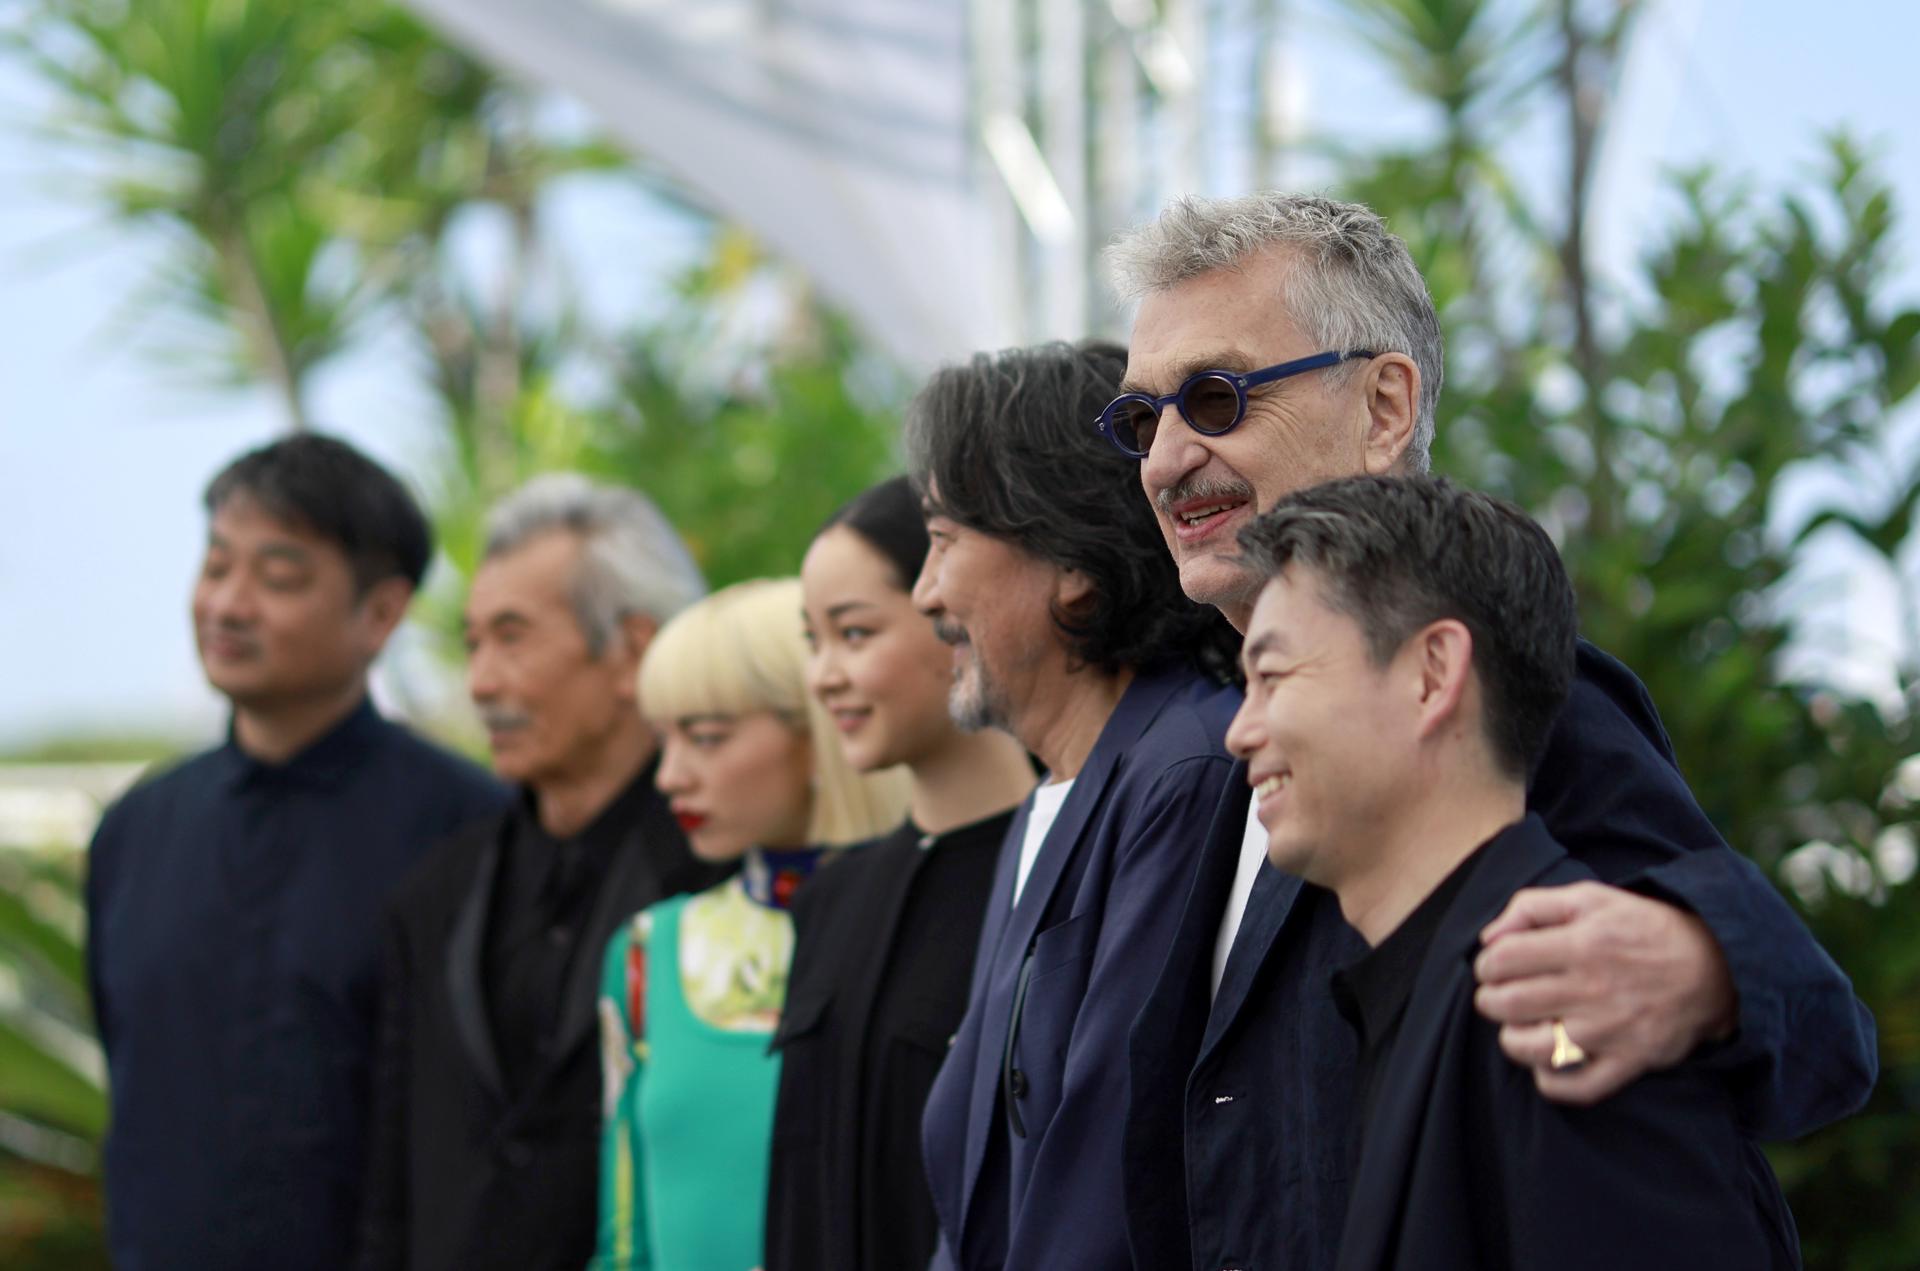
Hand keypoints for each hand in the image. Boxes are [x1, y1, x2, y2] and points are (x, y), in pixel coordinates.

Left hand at [1473, 881, 1736, 1103]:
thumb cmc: (1643, 928)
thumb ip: (1532, 906)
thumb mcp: (1590, 897)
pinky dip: (1550, 1080)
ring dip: (1513, 1039)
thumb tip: (1489, 938)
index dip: (1486, 964)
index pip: (1502, 960)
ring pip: (1531, 1049)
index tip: (1494, 967)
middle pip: (1508, 1005)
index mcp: (1581, 944)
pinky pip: (1576, 1087)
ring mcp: (1610, 1031)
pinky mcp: (1629, 1062)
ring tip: (1522, 1026)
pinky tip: (1548, 1061)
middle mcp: (1593, 990)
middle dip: (1491, 1000)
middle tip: (1501, 996)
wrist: (1715, 966)